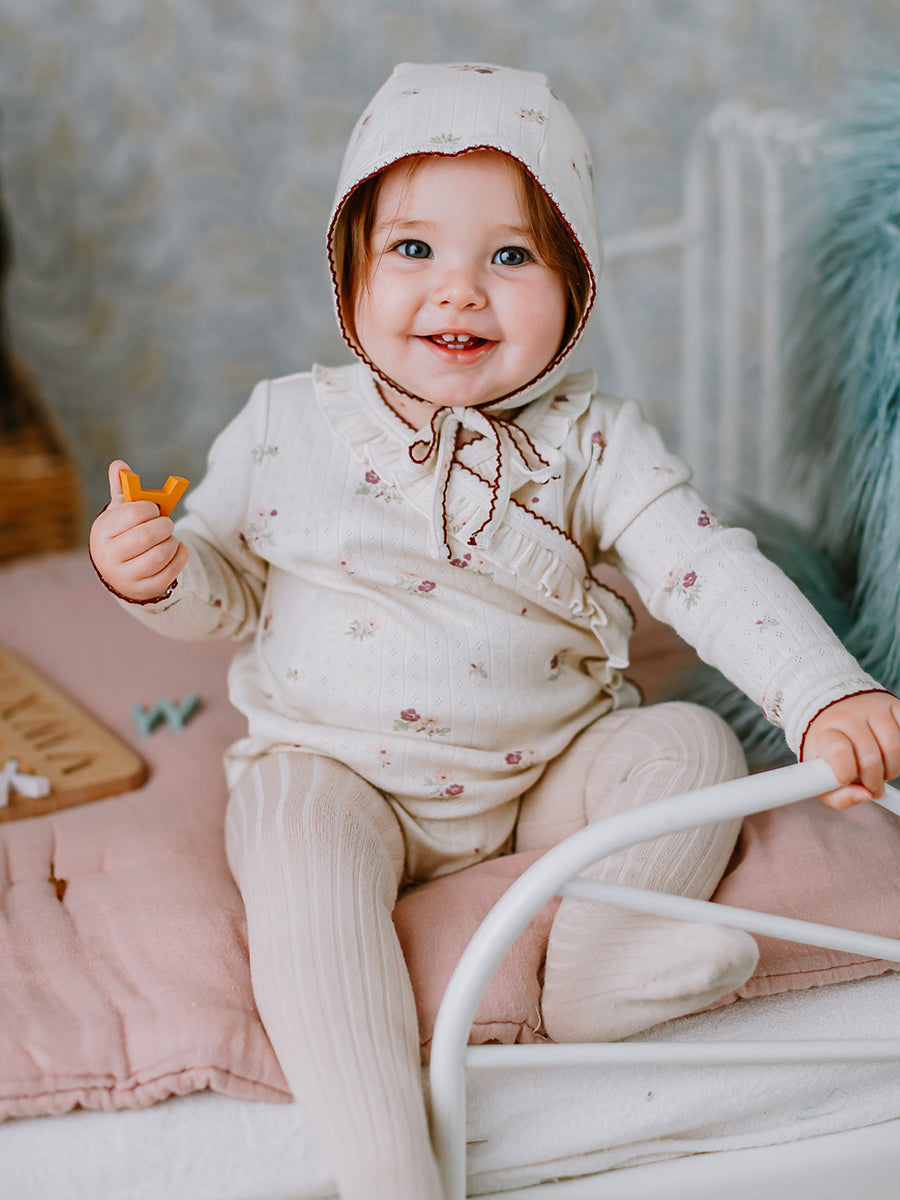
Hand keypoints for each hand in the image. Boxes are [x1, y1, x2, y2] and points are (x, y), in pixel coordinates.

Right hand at [89, 460, 189, 601]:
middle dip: (163, 525)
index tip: (154, 509)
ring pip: (160, 554)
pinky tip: (178, 548)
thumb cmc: (122, 534)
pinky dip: (180, 555)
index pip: (131, 514)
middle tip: (166, 523)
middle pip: (146, 536)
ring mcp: (126, 576)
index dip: (149, 508)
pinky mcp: (145, 589)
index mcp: (102, 532)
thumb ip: (122, 490)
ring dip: (171, 541)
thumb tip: (119, 464)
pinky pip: (171, 571)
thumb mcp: (118, 513)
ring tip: (169, 537)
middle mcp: (109, 557)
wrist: (120, 572)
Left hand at [802, 692, 899, 808]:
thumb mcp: (821, 776)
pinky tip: (891, 755)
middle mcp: (847, 715)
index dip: (846, 772)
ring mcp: (872, 708)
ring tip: (881, 770)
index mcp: (825, 733)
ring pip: (894, 747)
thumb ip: (838, 796)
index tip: (846, 780)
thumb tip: (866, 796)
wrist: (835, 713)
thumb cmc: (830, 751)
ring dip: (892, 769)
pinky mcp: (892, 704)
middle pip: (870, 757)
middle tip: (871, 785)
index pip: (838, 751)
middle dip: (874, 780)